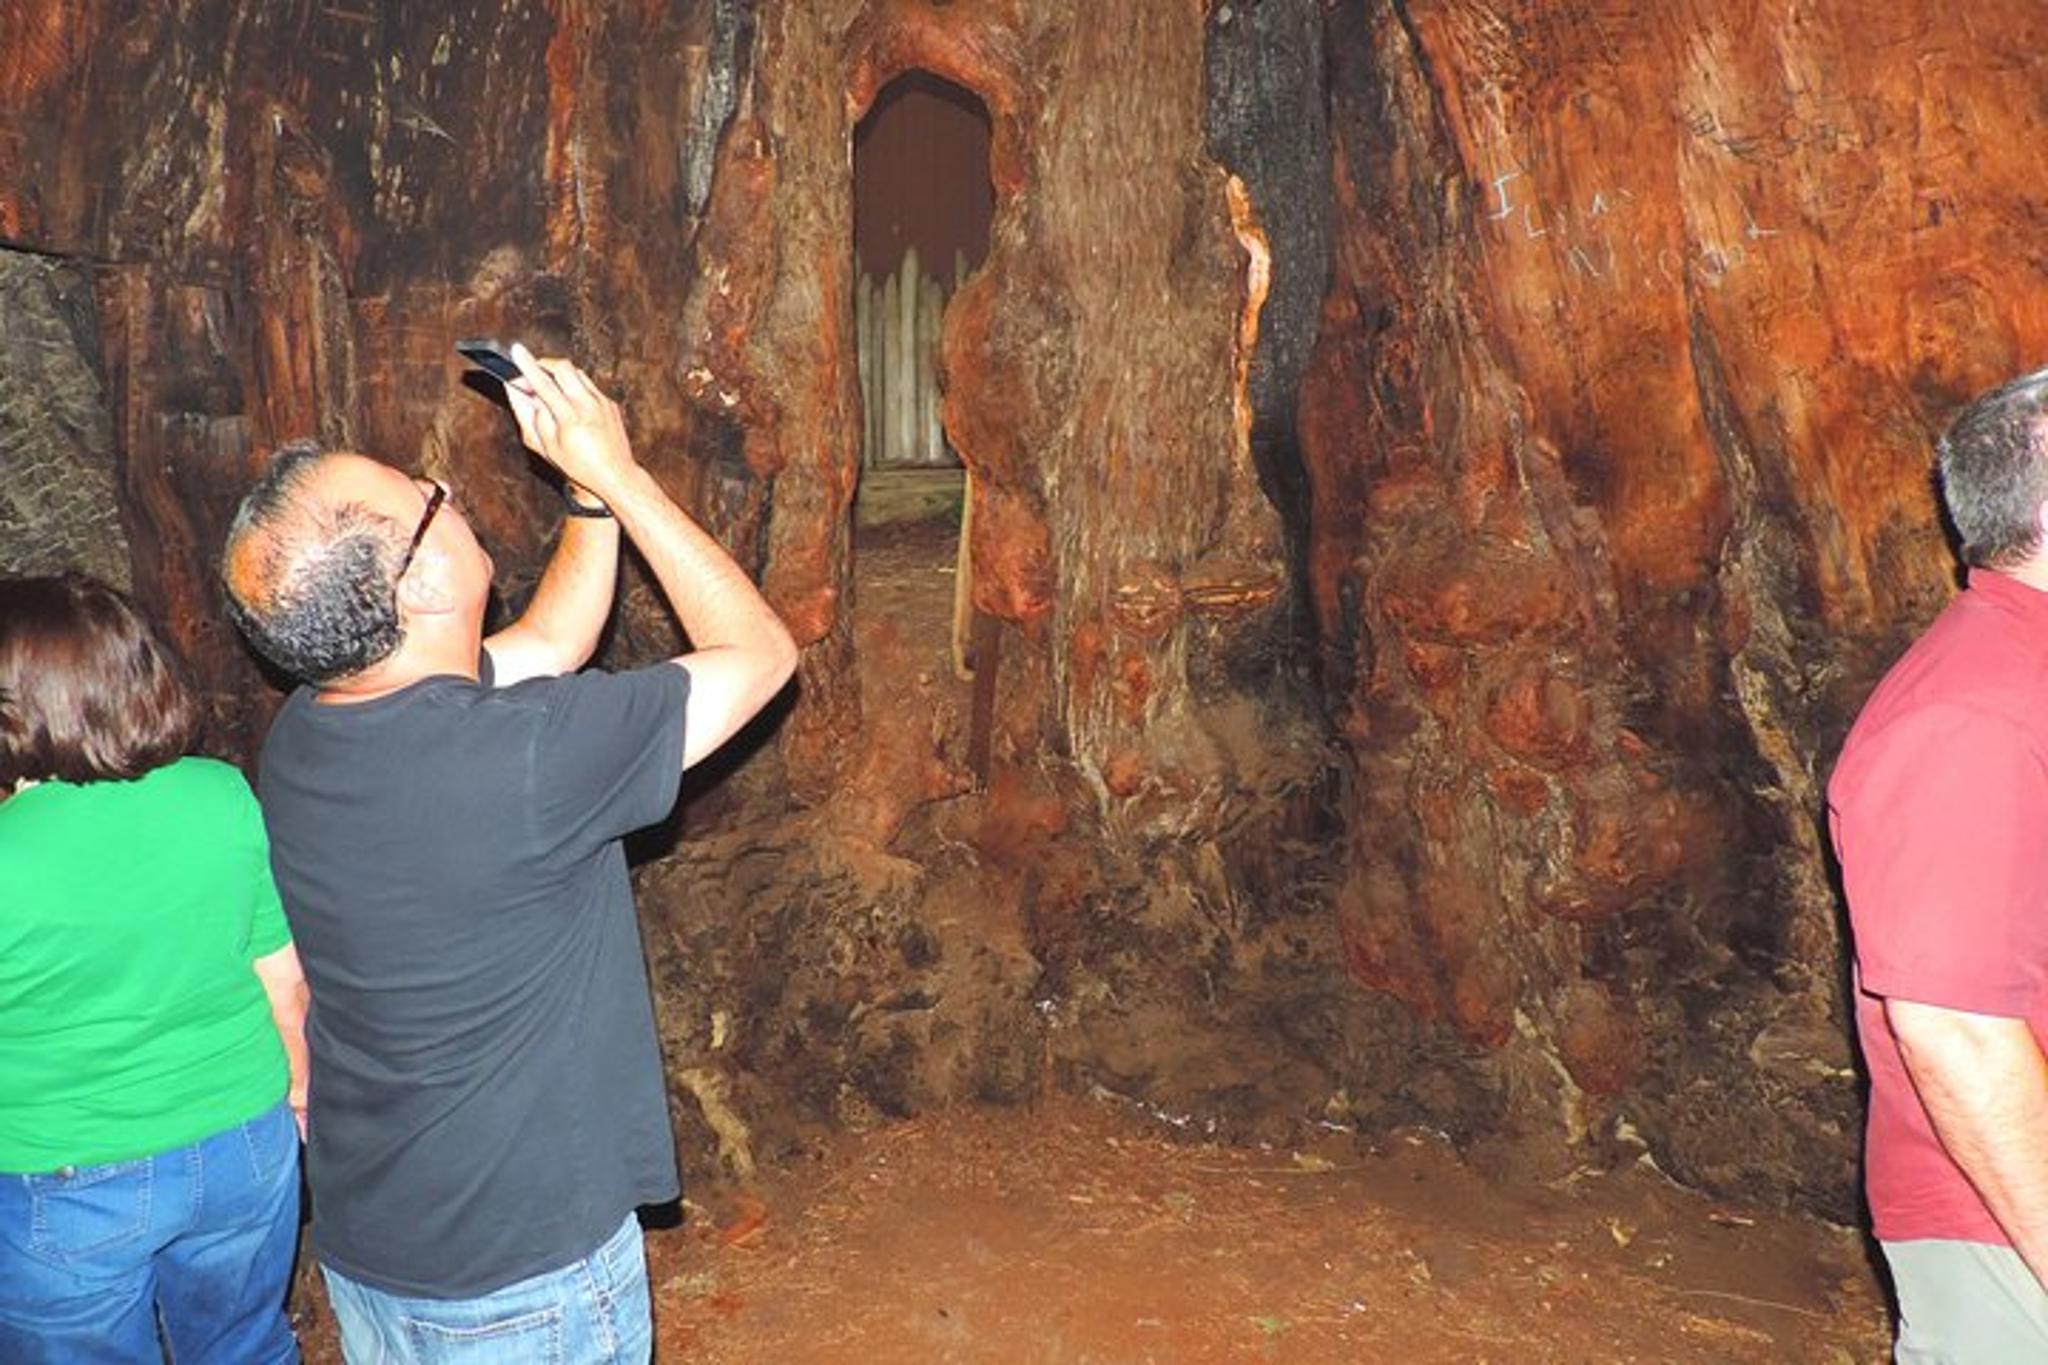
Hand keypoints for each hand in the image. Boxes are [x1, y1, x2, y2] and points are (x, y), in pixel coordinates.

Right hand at [502, 344, 637, 499]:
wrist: (617, 475)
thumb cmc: (580, 467)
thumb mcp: (547, 447)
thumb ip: (530, 417)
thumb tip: (517, 391)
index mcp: (570, 418)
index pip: (544, 384)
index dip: (527, 365)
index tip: (516, 350)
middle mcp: (589, 405)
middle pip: (563, 367)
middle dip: (544, 364)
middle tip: (532, 374)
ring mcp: (602, 402)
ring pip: (577, 373)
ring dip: (559, 375)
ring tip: (550, 392)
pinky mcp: (610, 403)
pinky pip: (588, 386)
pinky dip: (574, 388)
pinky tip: (570, 405)